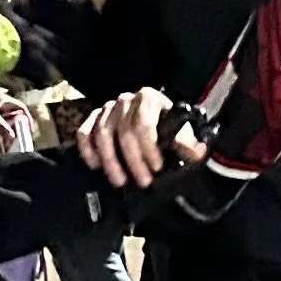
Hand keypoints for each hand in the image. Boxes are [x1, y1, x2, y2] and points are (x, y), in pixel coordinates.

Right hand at [76, 87, 205, 188]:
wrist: (156, 124)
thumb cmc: (169, 128)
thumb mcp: (182, 134)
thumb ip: (187, 142)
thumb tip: (196, 152)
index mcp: (149, 98)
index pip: (144, 123)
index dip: (149, 148)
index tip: (156, 168)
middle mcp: (126, 100)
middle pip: (123, 131)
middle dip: (133, 160)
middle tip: (143, 181)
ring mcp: (108, 109)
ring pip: (102, 134)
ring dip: (110, 161)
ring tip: (120, 181)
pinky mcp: (94, 119)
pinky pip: (84, 132)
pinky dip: (88, 149)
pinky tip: (95, 166)